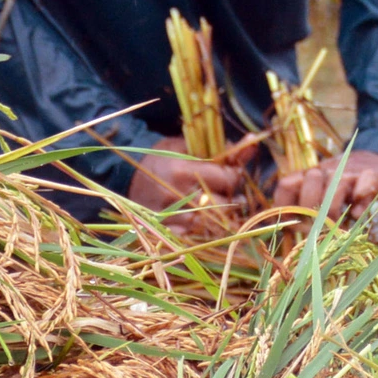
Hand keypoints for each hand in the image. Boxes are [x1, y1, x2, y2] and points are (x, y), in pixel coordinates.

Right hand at [127, 136, 246, 233]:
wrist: (124, 178)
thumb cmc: (163, 158)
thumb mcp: (188, 146)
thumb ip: (222, 148)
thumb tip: (253, 141)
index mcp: (182, 170)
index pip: (227, 177)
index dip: (236, 175)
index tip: (234, 173)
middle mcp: (176, 195)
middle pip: (223, 202)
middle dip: (232, 197)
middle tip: (233, 193)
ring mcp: (169, 217)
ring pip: (212, 223)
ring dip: (223, 216)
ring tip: (225, 207)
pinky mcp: (164, 232)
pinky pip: (194, 237)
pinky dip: (206, 231)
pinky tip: (208, 223)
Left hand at [273, 149, 377, 220]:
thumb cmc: (347, 190)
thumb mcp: (322, 200)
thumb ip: (303, 212)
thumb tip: (281, 230)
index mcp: (310, 177)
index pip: (287, 184)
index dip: (285, 206)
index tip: (292, 225)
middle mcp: (328, 172)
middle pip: (310, 181)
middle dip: (311, 208)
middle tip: (319, 226)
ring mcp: (351, 173)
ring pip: (336, 186)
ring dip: (335, 210)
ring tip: (339, 223)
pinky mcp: (373, 177)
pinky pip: (364, 186)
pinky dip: (360, 202)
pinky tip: (358, 213)